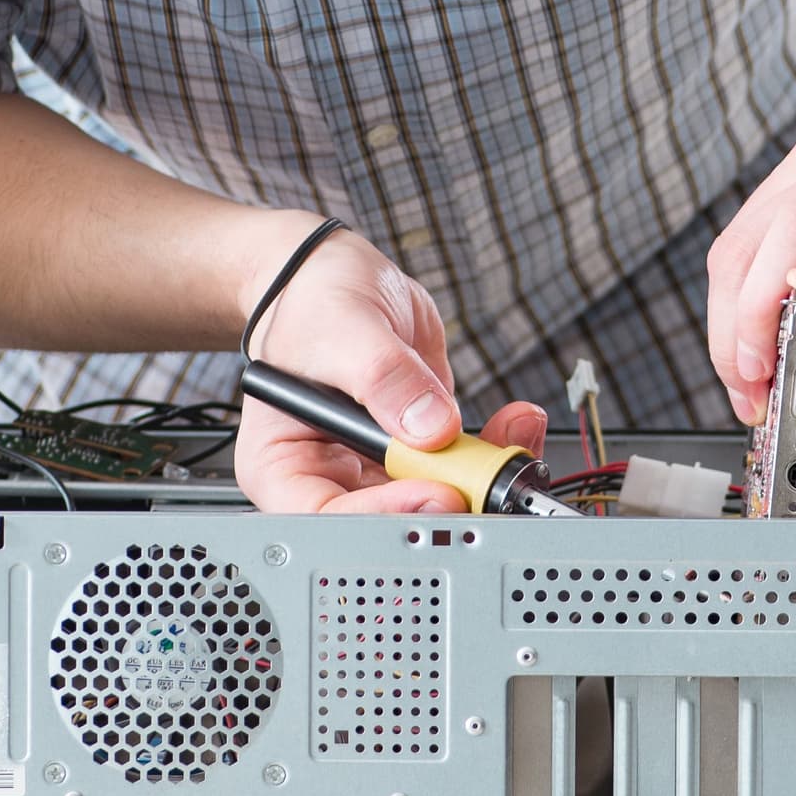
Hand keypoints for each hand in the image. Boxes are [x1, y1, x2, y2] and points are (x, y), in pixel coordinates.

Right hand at [228, 219, 553, 513]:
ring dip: (482, 478)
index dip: (382, 514)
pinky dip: (495, 452)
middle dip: (445, 501)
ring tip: (505, 441)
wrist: (340, 278)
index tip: (432, 492)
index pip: (326, 516)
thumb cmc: (311, 301)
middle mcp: (332, 473)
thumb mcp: (341, 328)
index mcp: (283, 463)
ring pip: (436, 496)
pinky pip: (463, 466)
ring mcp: (380, 464)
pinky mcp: (421, 447)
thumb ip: (382, 375)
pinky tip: (511, 425)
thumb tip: (430, 425)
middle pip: (388, 517)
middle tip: (482, 477)